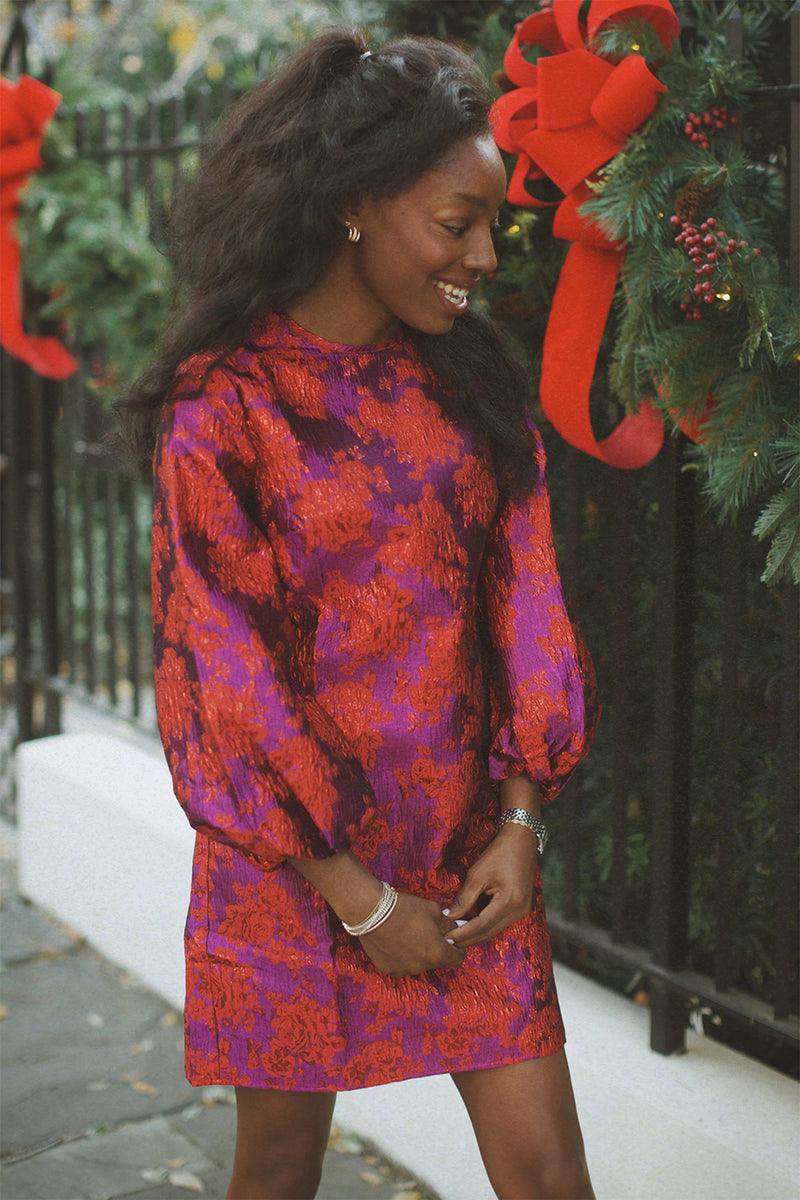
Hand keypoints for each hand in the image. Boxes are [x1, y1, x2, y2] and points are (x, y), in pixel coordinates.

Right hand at [359, 892, 463, 977]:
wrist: (371, 911)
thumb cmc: (405, 908)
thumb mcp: (434, 910)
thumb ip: (449, 924)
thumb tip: (456, 929)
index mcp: (438, 953)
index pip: (458, 958)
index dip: (457, 947)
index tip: (450, 938)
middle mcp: (422, 967)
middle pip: (436, 960)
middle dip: (435, 947)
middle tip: (426, 930)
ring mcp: (404, 970)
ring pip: (418, 963)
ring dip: (417, 952)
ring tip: (407, 933)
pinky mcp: (388, 969)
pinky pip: (401, 964)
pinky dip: (401, 956)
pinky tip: (395, 940)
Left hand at [443, 822, 537, 948]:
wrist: (521, 840)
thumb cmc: (499, 853)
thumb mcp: (477, 875)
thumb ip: (463, 899)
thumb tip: (448, 917)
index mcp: (510, 902)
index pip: (481, 926)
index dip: (462, 933)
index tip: (446, 938)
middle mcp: (519, 911)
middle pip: (489, 932)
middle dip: (468, 938)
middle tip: (447, 941)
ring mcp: (522, 911)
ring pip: (494, 930)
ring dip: (475, 933)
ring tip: (455, 933)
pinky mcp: (521, 908)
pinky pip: (499, 922)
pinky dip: (484, 925)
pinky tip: (469, 924)